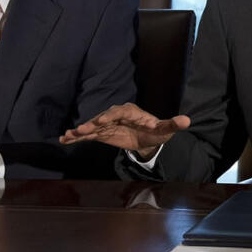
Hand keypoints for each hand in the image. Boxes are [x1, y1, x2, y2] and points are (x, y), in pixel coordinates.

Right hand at [59, 103, 190, 159]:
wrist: (147, 139)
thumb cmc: (156, 132)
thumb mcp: (165, 130)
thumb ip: (173, 125)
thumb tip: (187, 120)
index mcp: (132, 112)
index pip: (120, 112)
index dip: (111, 116)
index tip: (102, 121)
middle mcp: (117, 115)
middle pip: (103, 117)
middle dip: (92, 123)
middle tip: (82, 130)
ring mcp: (107, 124)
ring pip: (93, 126)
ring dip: (81, 130)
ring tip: (69, 135)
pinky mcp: (102, 133)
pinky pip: (88, 134)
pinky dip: (77, 137)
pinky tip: (64, 140)